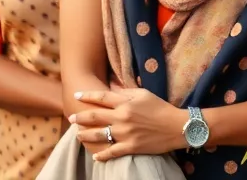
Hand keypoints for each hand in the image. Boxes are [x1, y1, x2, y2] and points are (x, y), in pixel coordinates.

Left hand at [69, 89, 187, 161]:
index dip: (87, 95)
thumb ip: (126, 91)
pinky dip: (102, 155)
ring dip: (85, 135)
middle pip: (95, 116)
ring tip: (78, 135)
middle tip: (70, 117)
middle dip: (80, 117)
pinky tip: (95, 155)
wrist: (176, 127)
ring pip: (99, 135)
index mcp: (125, 102)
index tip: (76, 95)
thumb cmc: (160, 107)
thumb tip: (112, 89)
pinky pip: (112, 152)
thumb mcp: (143, 93)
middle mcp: (122, 117)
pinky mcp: (130, 147)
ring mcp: (125, 134)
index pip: (101, 97)